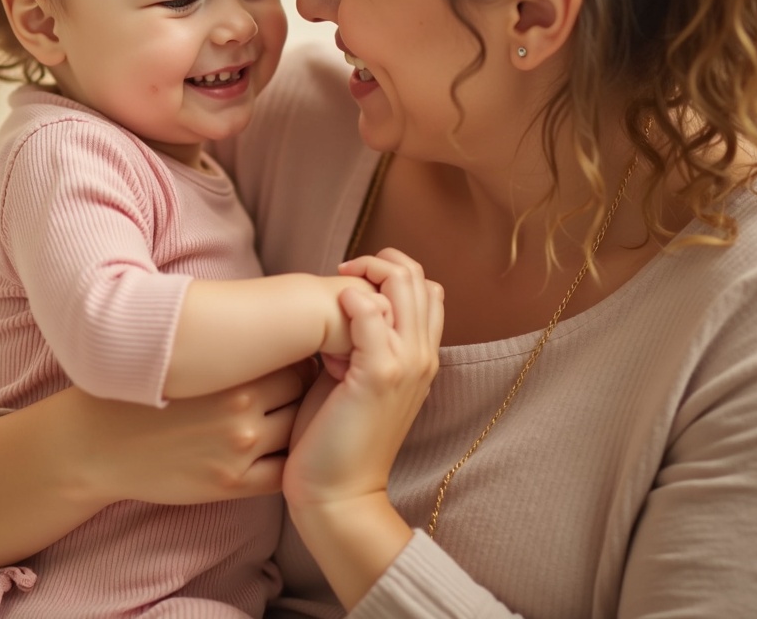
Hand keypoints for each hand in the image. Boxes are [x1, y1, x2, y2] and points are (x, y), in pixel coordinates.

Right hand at [69, 361, 313, 506]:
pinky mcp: (231, 483)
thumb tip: (269, 328)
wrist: (97, 444)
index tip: (287, 361)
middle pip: (302, 393)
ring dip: (294, 426)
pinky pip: (282, 474)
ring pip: (298, 432)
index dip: (295, 358)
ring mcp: (238, 447)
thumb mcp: (182, 356)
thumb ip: (226, 346)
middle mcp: (240, 405)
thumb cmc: (135, 392)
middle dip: (300, 391)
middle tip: (288, 390)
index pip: (294, 358)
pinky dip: (285, 462)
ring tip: (279, 418)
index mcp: (228, 367)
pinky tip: (270, 451)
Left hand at [284, 248, 443, 511]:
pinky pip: (372, 315)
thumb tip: (336, 310)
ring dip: (367, 274)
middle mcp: (422, 357)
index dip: (392, 273)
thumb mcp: (353, 380)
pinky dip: (352, 301)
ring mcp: (406, 365)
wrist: (338, 494)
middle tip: (342, 274)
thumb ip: (358, 344)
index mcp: (421, 358)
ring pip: (405, 286)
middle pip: (420, 279)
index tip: (351, 282)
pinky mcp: (379, 376)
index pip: (427, 290)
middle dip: (380, 263)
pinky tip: (330, 311)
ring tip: (335, 289)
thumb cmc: (335, 437)